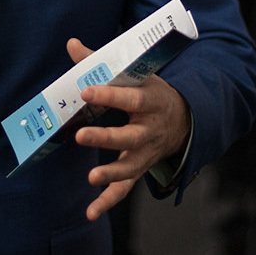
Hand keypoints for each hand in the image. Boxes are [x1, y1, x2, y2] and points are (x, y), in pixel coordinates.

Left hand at [65, 37, 190, 221]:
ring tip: (92, 178)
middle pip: (130, 136)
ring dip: (111, 174)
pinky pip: (126, 188)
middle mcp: (150, 130)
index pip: (129, 97)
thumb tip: (71, 44)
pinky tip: (91, 212)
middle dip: (106, 138)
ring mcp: (147, 152)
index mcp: (150, 100)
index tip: (86, 90)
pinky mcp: (140, 168)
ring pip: (131, 166)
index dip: (108, 93)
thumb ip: (100, 62)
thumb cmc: (150, 91)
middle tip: (81, 136)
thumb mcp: (134, 74)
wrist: (184, 119)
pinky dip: (109, 200)